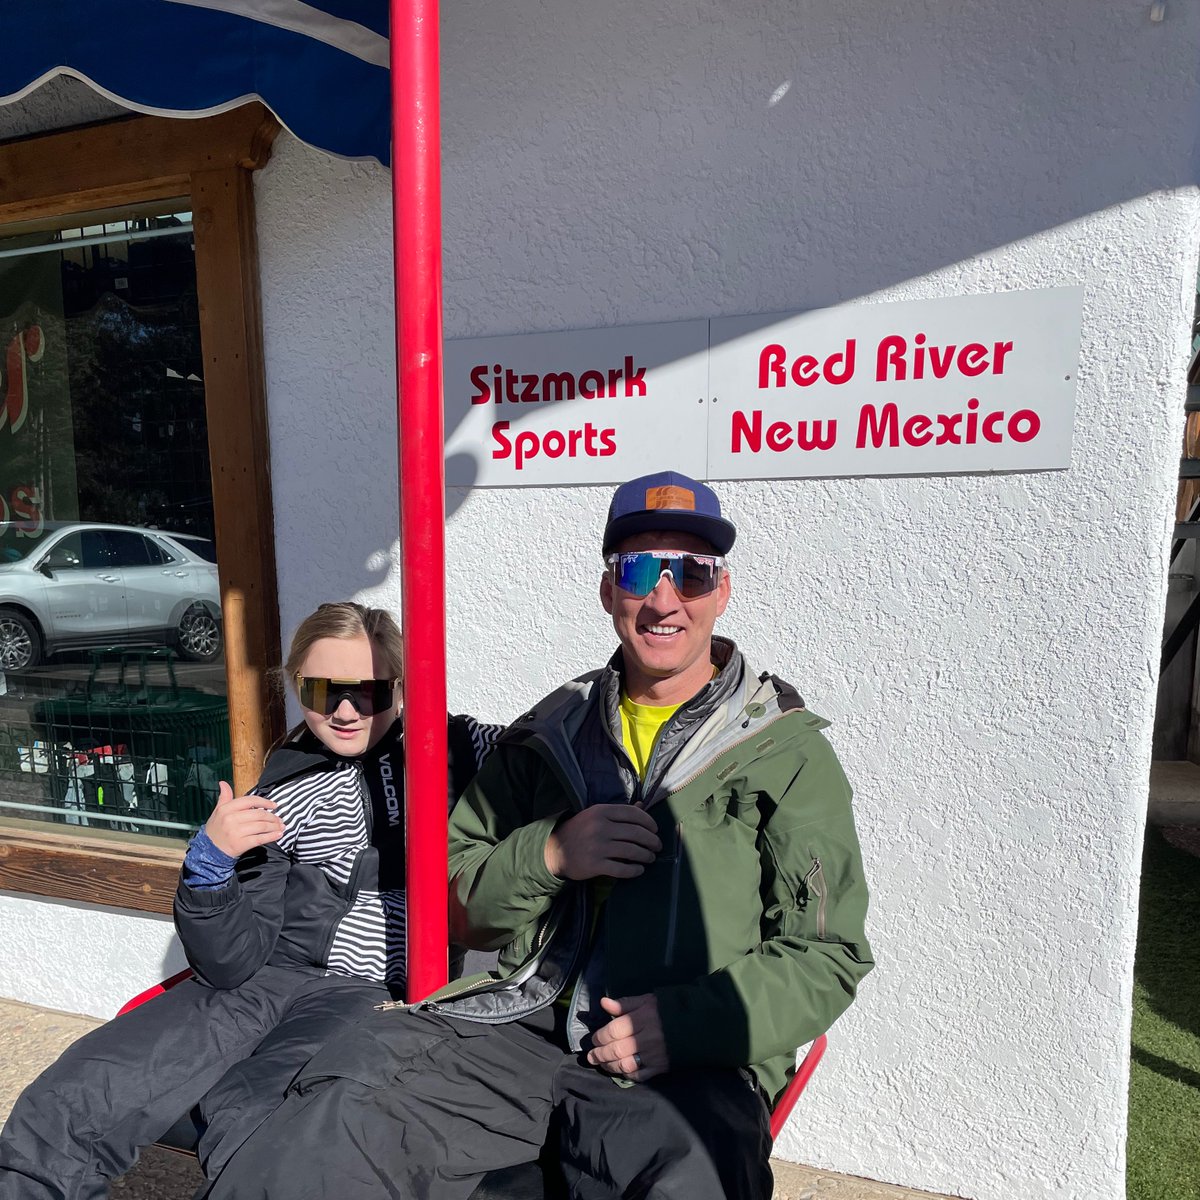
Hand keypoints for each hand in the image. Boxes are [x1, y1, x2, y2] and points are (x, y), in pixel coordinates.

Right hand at [204, 781, 283, 857]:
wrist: (209, 851)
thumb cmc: (216, 829)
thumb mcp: (218, 811)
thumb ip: (224, 797)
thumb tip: (223, 782)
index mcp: (227, 809)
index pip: (250, 800)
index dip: (265, 802)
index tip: (274, 806)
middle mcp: (231, 819)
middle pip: (259, 814)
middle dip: (273, 817)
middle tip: (279, 819)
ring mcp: (236, 832)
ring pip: (261, 826)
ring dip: (275, 826)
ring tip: (281, 827)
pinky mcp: (240, 844)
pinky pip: (260, 839)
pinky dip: (271, 837)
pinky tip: (278, 835)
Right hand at [543, 804, 661, 879]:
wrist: (554, 850)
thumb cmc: (579, 830)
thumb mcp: (596, 815)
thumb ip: (619, 812)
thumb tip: (643, 805)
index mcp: (601, 811)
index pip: (633, 814)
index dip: (649, 822)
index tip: (655, 829)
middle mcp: (600, 827)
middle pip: (636, 833)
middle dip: (652, 841)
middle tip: (657, 846)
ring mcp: (598, 847)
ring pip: (632, 851)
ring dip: (646, 856)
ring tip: (650, 857)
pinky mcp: (595, 865)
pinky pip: (622, 869)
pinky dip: (634, 870)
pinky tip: (639, 870)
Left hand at [586, 994, 668, 1081]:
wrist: (696, 1024)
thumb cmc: (667, 1009)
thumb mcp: (646, 1001)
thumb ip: (624, 1004)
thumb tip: (603, 1003)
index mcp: (642, 1018)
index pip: (614, 1030)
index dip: (600, 1037)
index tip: (594, 1040)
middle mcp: (647, 1037)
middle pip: (616, 1049)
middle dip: (600, 1054)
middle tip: (591, 1056)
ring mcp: (654, 1054)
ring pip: (625, 1064)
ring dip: (610, 1066)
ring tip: (602, 1064)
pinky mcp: (661, 1066)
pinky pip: (639, 1075)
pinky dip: (627, 1074)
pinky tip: (620, 1071)